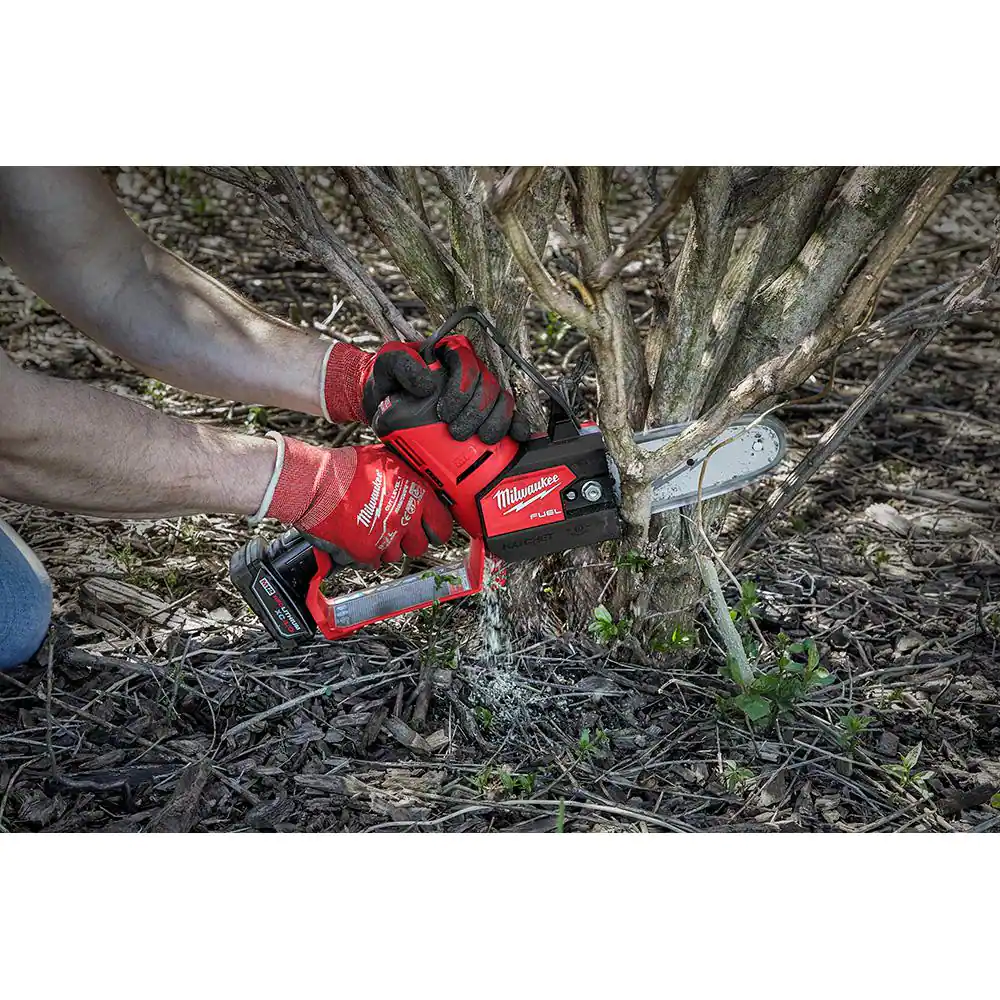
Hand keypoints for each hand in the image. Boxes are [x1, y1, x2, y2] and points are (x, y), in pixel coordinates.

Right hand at [253, 434, 452, 567]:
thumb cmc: (347, 469)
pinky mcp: (366, 552)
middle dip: (408, 540)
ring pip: (395, 555)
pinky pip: (373, 562)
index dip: (435, 529)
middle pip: (419, 546)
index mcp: (417, 494)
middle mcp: (406, 517)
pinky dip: (364, 555)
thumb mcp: (388, 460)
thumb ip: (408, 476)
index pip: (443, 526)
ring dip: (384, 546)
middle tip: (393, 529)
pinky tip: (356, 537)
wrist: (316, 483)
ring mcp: (387, 537)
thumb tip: (420, 481)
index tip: (429, 530)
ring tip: (368, 527)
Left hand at [321, 338, 530, 444]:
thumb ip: (401, 364)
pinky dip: (516, 425)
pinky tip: (516, 437)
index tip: (444, 412)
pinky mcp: (485, 413)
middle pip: (488, 386)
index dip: (463, 388)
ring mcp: (480, 393)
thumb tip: (428, 383)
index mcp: (450, 353)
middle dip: (477, 412)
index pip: (467, 363)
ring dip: (496, 421)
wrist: (383, 403)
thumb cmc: (386, 380)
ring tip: (481, 440)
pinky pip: (509, 415)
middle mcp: (470, 371)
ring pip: (501, 401)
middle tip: (457, 433)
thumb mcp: (386, 365)